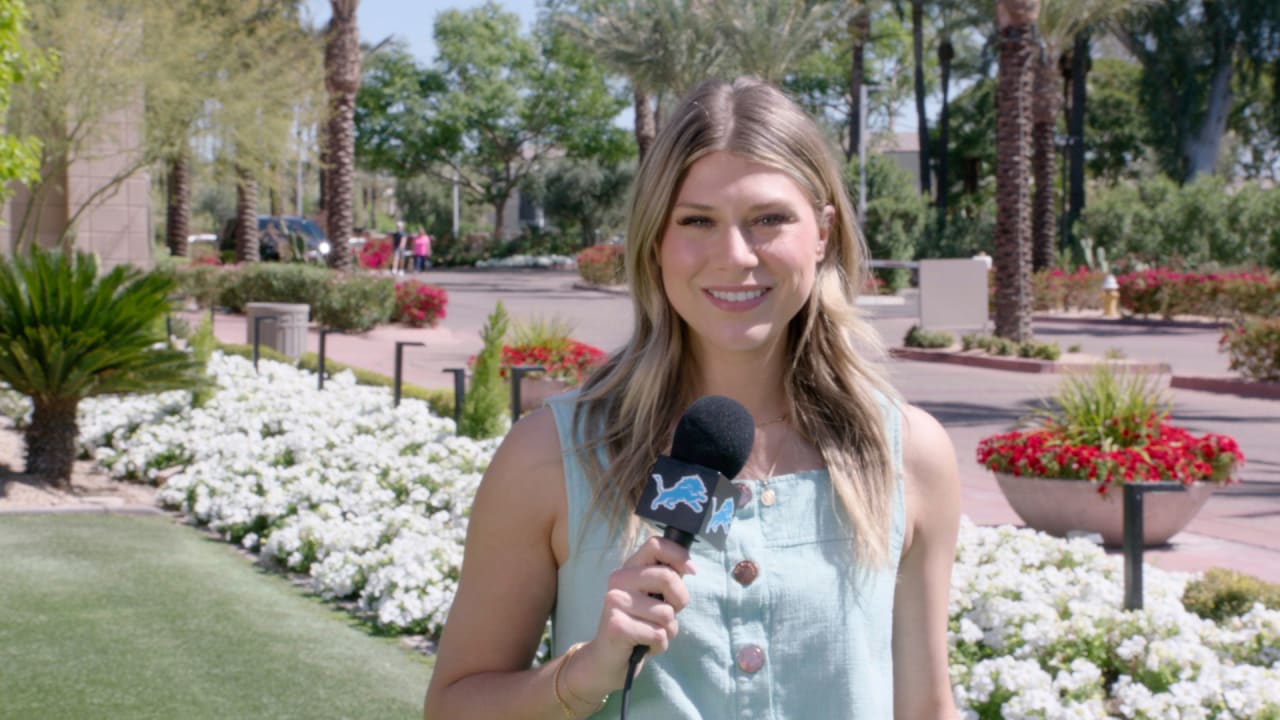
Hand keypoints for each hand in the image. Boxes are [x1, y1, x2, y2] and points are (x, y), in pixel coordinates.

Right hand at [566, 536, 695, 696]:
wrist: (607, 660)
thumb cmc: (638, 626)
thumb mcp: (654, 598)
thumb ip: (667, 580)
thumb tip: (690, 567)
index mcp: (629, 568)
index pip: (656, 544)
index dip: (679, 555)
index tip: (691, 570)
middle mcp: (618, 580)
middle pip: (667, 577)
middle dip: (680, 600)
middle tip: (668, 615)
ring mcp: (615, 602)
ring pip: (666, 613)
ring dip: (668, 630)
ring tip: (651, 633)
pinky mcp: (617, 626)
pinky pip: (658, 635)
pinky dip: (658, 646)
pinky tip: (643, 646)